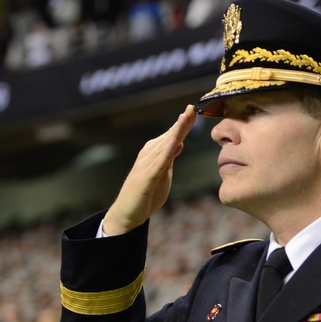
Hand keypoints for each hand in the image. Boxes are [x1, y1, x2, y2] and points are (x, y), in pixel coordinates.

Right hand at [102, 104, 195, 235]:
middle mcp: (149, 155)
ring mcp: (146, 166)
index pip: (172, 136)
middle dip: (182, 122)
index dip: (184, 123)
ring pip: (165, 145)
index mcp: (154, 154)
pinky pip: (159, 162)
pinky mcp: (145, 178)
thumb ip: (169, 158)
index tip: (194, 109)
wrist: (127, 214)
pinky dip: (167, 150)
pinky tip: (176, 141)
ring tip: (186, 116)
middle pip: (170, 136)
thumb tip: (180, 142)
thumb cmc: (145, 195)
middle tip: (193, 107)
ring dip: (176, 130)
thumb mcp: (163, 174)